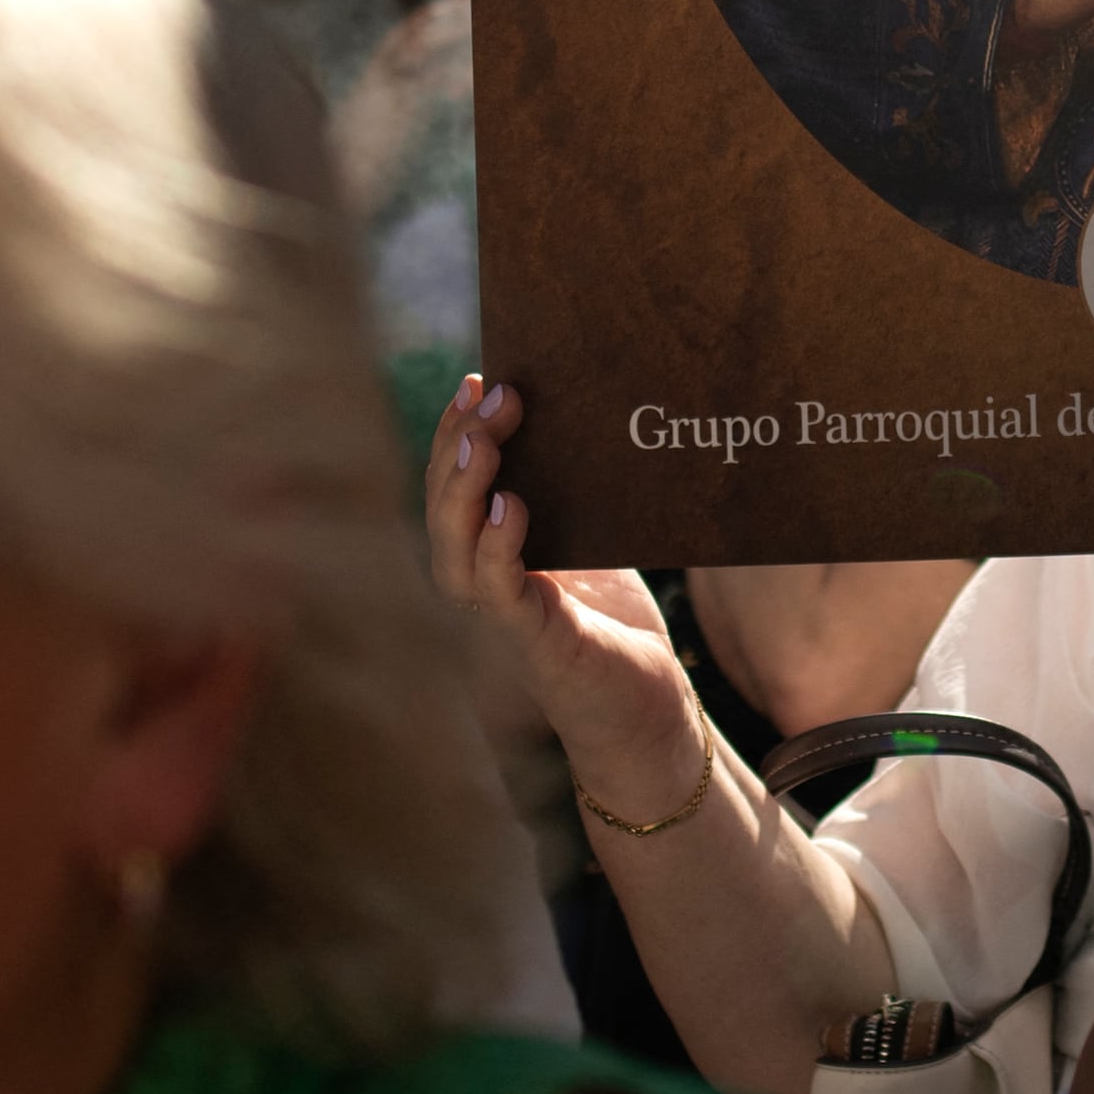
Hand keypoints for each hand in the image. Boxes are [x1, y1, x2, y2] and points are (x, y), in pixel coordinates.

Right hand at [422, 378, 711, 799]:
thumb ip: (575, 496)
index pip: (455, 487)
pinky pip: (502, 594)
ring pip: (455, 552)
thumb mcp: (595, 546)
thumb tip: (584, 411)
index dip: (456, 433)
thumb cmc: (616, 628)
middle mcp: (483, 586)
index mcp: (490, 556)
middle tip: (491, 392)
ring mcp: (504, 619)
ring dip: (463, 492)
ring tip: (482, 441)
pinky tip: (511, 508)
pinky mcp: (537, 646)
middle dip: (458, 446)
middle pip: (444, 510)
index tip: (478, 378)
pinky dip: (498, 549)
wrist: (650, 715)